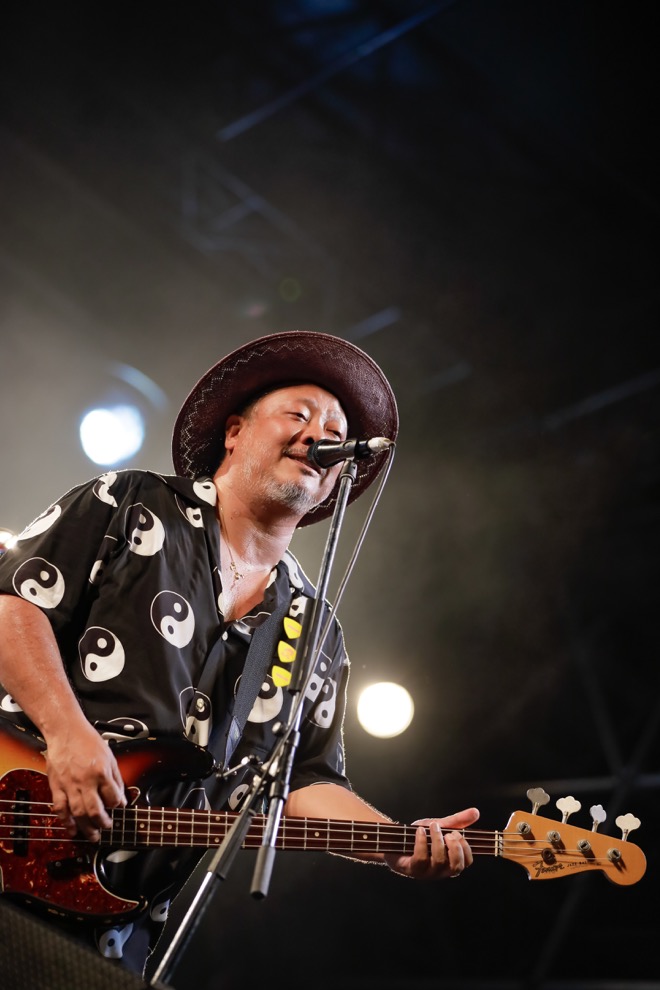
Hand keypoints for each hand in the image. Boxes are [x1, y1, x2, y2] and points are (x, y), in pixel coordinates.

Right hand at [44, 719, 126, 840]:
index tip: (119, 808)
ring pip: (78, 812)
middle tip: (106, 828)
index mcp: (101, 772)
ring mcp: (70, 785)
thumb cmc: (88, 741)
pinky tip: (71, 828)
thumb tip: (120, 796)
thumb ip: (115, 777)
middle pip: (95, 810)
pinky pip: (61, 807)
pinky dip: (66, 820)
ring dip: (86, 827)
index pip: (113, 797)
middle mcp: (86, 781)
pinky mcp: (56, 785)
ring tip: (93, 835)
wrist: (66, 731)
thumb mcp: (109, 756)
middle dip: (103, 823)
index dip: (118, 805)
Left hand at [384, 807, 479, 879]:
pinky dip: (422, 842)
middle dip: (454, 847)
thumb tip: (476, 812)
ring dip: (437, 840)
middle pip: (456, 866)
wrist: (396, 840)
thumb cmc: (422, 836)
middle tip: (447, 833)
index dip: (466, 848)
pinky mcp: (413, 869)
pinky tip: (420, 831)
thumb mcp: (441, 826)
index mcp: (450, 862)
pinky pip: (421, 858)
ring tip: (432, 826)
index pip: (467, 862)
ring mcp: (427, 872)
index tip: (456, 833)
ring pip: (439, 861)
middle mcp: (441, 871)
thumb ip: (458, 821)